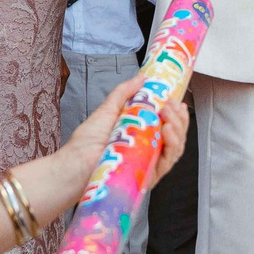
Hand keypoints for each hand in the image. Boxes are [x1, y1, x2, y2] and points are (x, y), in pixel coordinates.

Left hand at [62, 77, 191, 183]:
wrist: (75, 165)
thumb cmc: (85, 143)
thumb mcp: (107, 110)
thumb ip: (124, 93)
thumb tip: (141, 77)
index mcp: (140, 134)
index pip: (165, 123)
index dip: (175, 112)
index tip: (176, 99)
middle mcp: (147, 149)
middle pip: (174, 134)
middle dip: (178, 118)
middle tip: (172, 105)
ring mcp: (148, 163)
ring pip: (175, 147)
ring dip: (178, 128)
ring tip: (170, 114)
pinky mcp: (148, 176)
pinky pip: (168, 162)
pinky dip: (173, 145)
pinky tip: (168, 131)